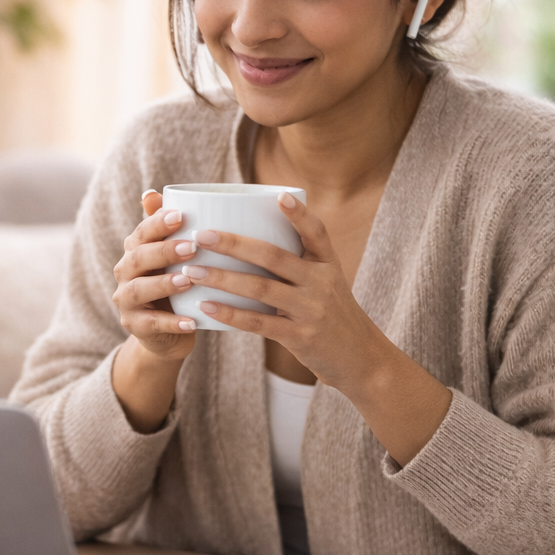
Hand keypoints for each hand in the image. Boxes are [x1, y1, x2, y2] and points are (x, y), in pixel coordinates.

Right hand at [111, 190, 198, 361]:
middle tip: (191, 247)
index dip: (157, 224)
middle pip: (138, 259)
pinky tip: (193, 322)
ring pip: (139, 290)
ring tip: (188, 280)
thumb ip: (164, 228)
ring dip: (164, 284)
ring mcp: (126, 301)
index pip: (141, 233)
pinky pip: (151, 324)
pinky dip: (172, 323)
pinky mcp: (134, 326)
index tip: (181, 216)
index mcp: (134, 252)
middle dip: (163, 251)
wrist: (168, 333)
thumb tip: (151, 193)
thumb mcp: (173, 258)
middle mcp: (124, 274)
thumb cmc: (176, 287)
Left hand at [185, 192, 451, 465]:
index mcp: (328, 265)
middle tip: (203, 235)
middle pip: (273, 256)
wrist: (361, 359)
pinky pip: (258, 323)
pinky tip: (206, 307)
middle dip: (234, 244)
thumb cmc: (335, 316)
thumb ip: (302, 264)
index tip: (279, 195)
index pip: (316, 232)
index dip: (299, 214)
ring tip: (192, 271)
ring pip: (260, 289)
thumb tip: (257, 241)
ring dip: (223, 279)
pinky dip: (230, 314)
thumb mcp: (328, 284)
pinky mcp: (300, 337)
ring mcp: (311, 310)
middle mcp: (321, 283)